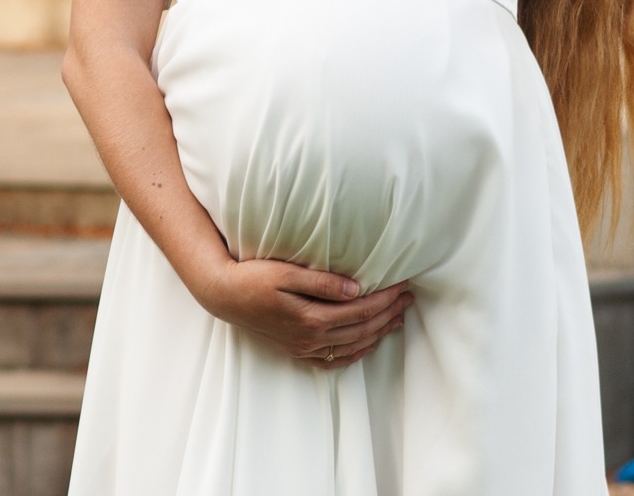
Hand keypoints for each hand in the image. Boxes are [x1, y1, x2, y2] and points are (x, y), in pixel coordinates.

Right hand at [196, 257, 411, 369]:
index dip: (385, 298)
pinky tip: (367, 344)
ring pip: (352, 346)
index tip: (403, 285)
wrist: (224, 296)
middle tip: (408, 299)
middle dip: (388, 314)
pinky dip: (355, 353)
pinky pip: (333, 359)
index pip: (361, 309)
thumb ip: (322, 282)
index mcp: (311, 317)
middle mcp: (310, 338)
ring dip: (378, 333)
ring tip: (397, 319)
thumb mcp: (287, 273)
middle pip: (361, 329)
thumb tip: (356, 289)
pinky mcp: (296, 350)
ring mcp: (303, 347)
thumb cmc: (253, 278)